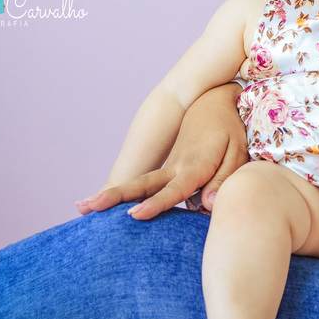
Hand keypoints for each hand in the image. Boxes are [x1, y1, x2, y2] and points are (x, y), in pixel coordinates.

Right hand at [76, 83, 246, 219]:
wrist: (214, 103)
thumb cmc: (230, 129)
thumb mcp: (236, 152)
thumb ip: (224, 179)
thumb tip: (208, 205)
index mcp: (193, 166)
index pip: (173, 190)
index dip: (155, 204)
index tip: (135, 215)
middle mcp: (175, 167)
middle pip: (142, 185)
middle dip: (115, 196)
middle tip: (87, 206)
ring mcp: (168, 167)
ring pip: (139, 183)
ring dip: (112, 195)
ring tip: (82, 207)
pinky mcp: (168, 169)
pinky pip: (146, 185)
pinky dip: (124, 195)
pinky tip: (105, 207)